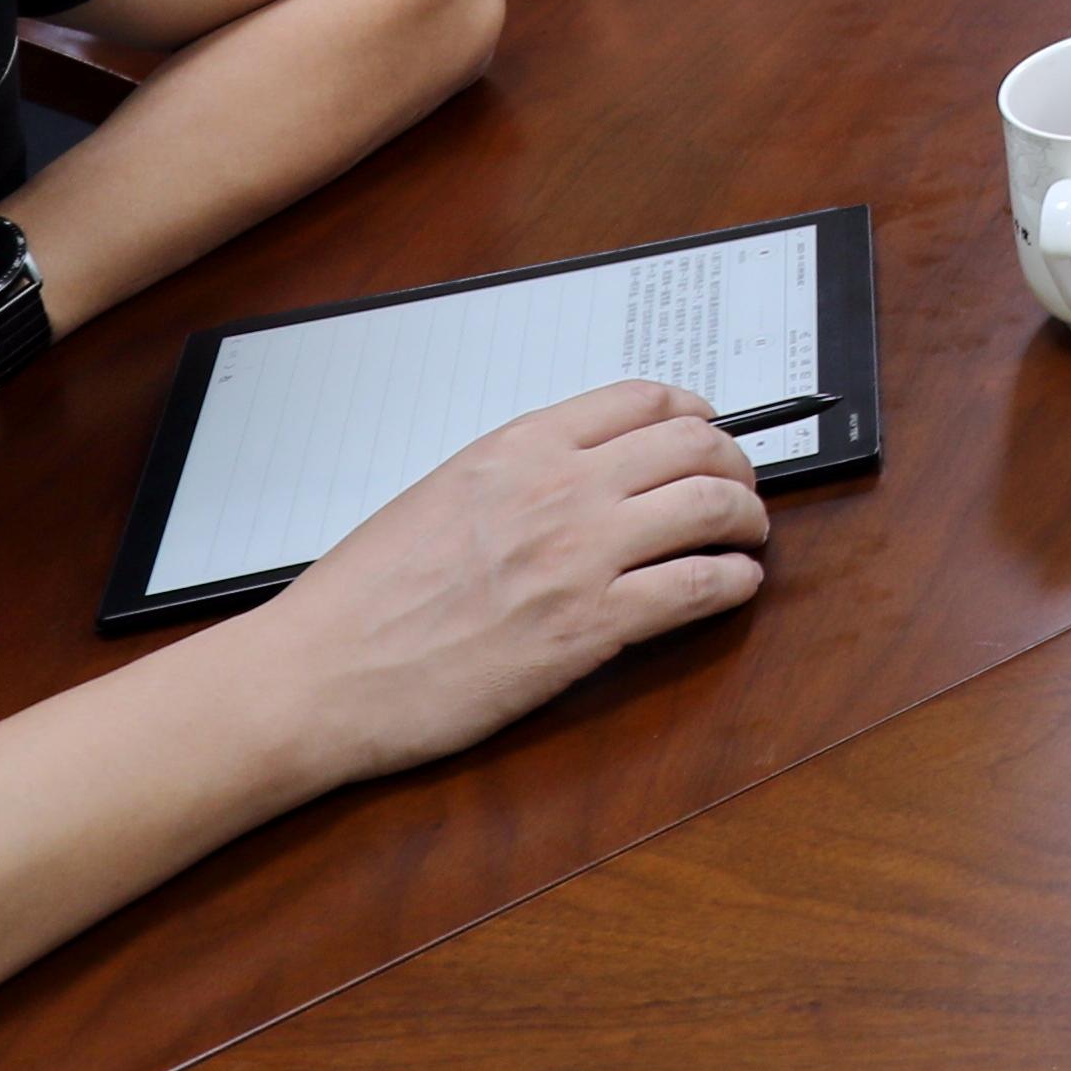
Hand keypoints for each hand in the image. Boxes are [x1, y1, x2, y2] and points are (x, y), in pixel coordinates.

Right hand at [234, 380, 775, 788]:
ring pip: (711, 508)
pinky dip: (735, 582)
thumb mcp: (441, 493)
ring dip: (747, 519)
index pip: (641, 398)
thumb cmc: (362, 595)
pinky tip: (736, 586)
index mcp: (518, 447)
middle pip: (694, 445)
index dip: (692, 413)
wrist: (321, 671)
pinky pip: (699, 588)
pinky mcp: (591, 629)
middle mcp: (560, 489)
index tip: (705, 430)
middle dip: (733, 464)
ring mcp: (580, 557)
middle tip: (739, 488)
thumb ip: (516, 475)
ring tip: (748, 536)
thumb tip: (576, 472)